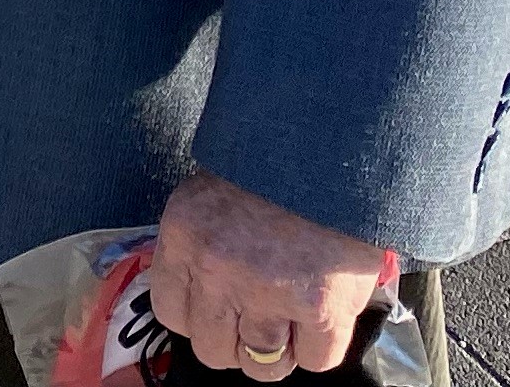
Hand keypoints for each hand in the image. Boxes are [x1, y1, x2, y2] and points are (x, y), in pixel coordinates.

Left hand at [152, 171, 386, 376]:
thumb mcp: (216, 194)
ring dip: (279, 351)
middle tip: (260, 317)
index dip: (200, 316)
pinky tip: (325, 316)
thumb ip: (202, 245)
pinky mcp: (319, 307)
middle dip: (237, 340)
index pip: (171, 311)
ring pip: (262, 365)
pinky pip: (314, 360)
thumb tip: (202, 298)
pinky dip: (320, 347)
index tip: (219, 308)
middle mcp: (216, 270)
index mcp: (185, 235)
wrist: (338, 145)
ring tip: (294, 322)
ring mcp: (267, 293)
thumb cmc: (278, 167)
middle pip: (212, 349)